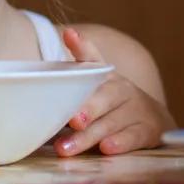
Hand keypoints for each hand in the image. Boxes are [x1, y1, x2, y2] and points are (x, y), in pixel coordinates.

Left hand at [55, 28, 175, 155]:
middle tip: (73, 119)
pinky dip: (120, 143)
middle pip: (103, 97)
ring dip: (88, 137)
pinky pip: (132, 136)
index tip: (69, 35)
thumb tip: (31, 94)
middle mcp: (120, 89)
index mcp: (105, 76)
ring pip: (111, 123)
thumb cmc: (109, 107)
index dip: (81, 46)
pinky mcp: (147, 130)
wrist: (151, 120)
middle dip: (87, 109)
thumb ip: (68, 89)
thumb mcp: (92, 92)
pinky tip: (106, 148)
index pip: (92, 57)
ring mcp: (135, 108)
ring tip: (66, 148)